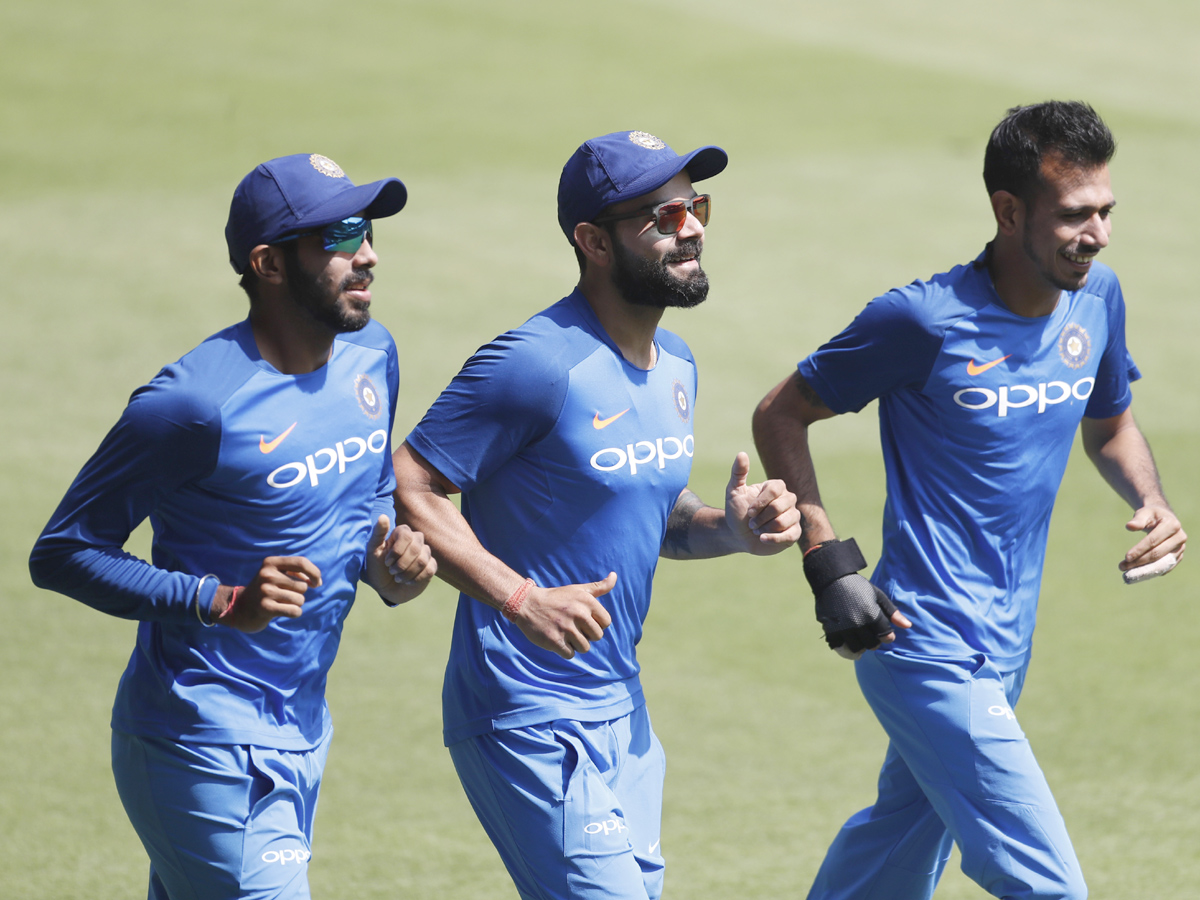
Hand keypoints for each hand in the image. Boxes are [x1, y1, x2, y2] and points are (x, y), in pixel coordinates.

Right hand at [215, 556, 320, 632]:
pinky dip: (294, 613)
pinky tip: (282, 611)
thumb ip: (298, 573)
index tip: (317, 583)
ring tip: (281, 603)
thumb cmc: (267, 589)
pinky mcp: (266, 607)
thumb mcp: (278, 574)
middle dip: (299, 593)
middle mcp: (267, 575)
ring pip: (300, 599)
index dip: (315, 573)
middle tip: (283, 595)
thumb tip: (317, 582)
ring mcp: (265, 591)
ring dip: (296, 604)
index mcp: (271, 562)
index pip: (301, 562)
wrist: (241, 608)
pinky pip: (295, 611)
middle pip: (303, 585)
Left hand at [371, 516, 437, 604]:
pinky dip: (416, 579)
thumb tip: (383, 516)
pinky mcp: (431, 565)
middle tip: (392, 571)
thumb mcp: (373, 550)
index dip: (397, 551)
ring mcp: (425, 553)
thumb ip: (378, 533)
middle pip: (416, 548)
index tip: (387, 562)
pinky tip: (408, 581)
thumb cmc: (377, 566)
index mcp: (402, 533)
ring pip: (423, 560)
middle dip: (401, 564)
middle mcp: (416, 540)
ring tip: (398, 578)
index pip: (406, 535)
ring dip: (407, 573)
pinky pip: (429, 569)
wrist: (385, 587)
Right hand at [509, 572, 615, 658]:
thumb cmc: (556, 598)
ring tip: (564, 633)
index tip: (583, 620)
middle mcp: (579, 614)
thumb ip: (599, 587)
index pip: (606, 622)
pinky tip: (557, 639)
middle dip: (587, 635)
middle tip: (573, 627)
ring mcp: (566, 628)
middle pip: (597, 636)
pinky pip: (570, 654)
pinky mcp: (555, 641)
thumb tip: (615, 576)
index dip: (596, 623)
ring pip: (585, 647)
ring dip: (576, 644)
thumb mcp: (578, 589)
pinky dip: (565, 650)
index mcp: (587, 602)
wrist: (527, 603)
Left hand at [724, 452, 800, 554]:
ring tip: (757, 530)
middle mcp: (787, 500)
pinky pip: (791, 535)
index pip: (775, 489)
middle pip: (780, 506)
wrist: (737, 535)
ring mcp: (793, 516)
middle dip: (761, 517)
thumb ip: (738, 473)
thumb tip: (741, 453)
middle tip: (751, 523)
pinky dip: (774, 538)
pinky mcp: (794, 533)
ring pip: (785, 521)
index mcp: (776, 488)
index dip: (761, 502)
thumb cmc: (737, 512)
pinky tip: (763, 539)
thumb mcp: (733, 492)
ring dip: (765, 528)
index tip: (749, 511)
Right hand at [803, 538, 910, 658]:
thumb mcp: (878, 595)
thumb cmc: (858, 587)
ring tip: (861, 638)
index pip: (885, 636)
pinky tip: (849, 642)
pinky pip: (840, 647)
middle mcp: (857, 623)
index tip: (885, 632)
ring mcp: (843, 628)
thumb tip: (908, 626)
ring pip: (856, 648)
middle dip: (875, 641)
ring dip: (861, 646)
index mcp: (871, 614)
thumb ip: (892, 612)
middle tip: (872, 634)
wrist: (832, 579)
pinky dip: (845, 648)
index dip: (887, 636)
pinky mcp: (830, 629)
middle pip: (872, 645)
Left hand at [1120, 504, 1185, 581]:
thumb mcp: (1144, 513)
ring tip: (1128, 573)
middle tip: (1122, 567)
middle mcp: (1180, 537)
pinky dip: (1152, 571)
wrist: (1165, 518)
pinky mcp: (1179, 556)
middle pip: (1157, 553)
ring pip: (1162, 563)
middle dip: (1139, 561)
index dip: (1140, 549)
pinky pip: (1165, 567)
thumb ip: (1138, 520)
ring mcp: (1181, 548)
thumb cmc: (1152, 515)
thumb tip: (1129, 526)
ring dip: (1145, 570)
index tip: (1126, 557)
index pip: (1153, 540)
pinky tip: (1138, 574)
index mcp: (1172, 525)